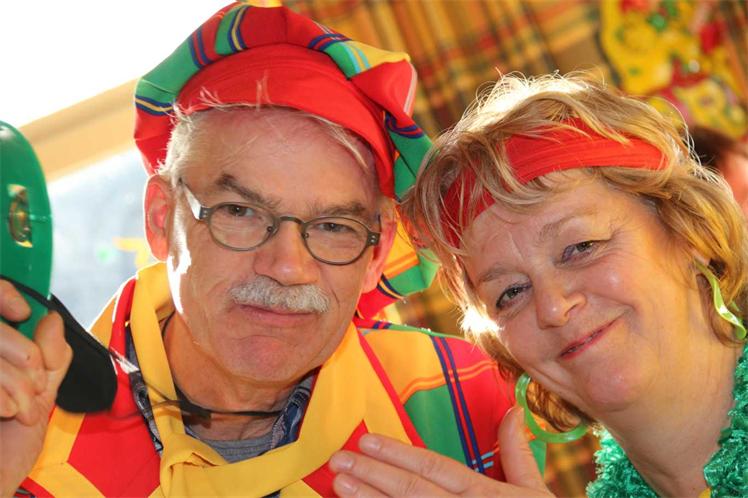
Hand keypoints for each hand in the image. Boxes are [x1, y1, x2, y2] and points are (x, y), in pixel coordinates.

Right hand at [0, 280, 71, 496]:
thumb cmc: (5, 453)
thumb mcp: (38, 402)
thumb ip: (50, 359)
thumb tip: (51, 317)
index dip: (2, 293)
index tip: (23, 310)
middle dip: (26, 354)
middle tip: (33, 387)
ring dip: (16, 380)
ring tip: (17, 409)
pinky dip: (4, 394)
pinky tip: (4, 413)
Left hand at [329, 406, 553, 496]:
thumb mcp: (534, 493)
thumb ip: (517, 454)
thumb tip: (511, 411)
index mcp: (484, 495)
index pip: (435, 469)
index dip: (400, 455)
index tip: (367, 441)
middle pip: (412, 492)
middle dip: (373, 475)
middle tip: (339, 460)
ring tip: (340, 486)